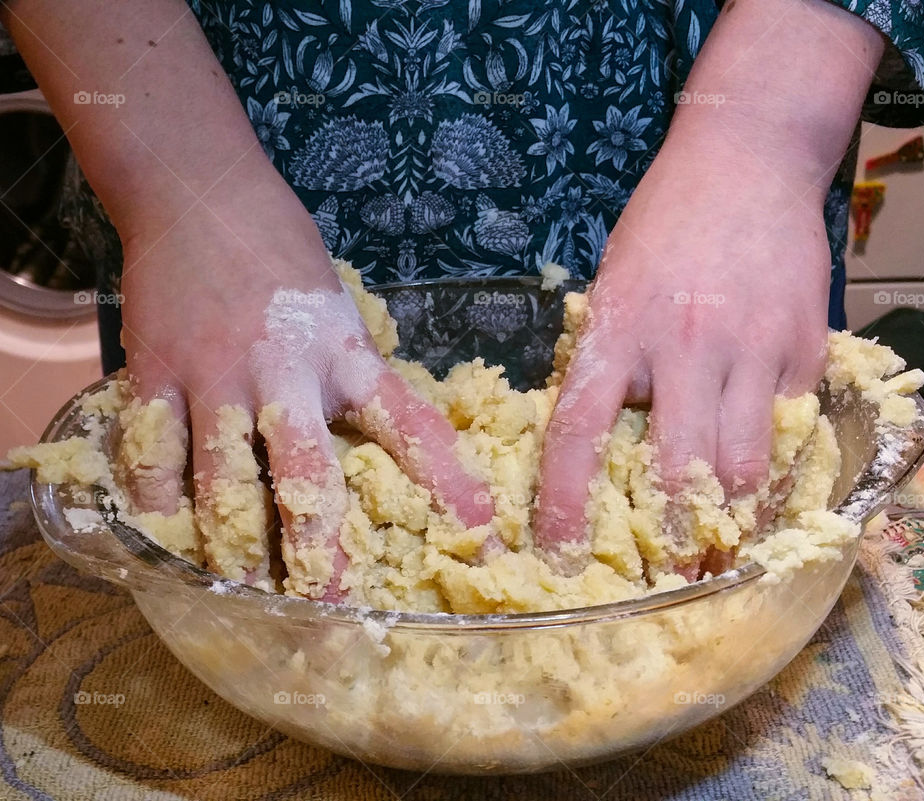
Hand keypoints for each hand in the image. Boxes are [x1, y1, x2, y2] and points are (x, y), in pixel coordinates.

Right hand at [119, 175, 492, 599]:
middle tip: (328, 602)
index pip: (410, 425)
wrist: (199, 194)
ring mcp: (214, 375)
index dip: (449, 482)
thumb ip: (354, 375)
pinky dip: (157, 501)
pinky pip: (153, 454)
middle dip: (317, 545)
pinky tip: (167, 536)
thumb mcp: (339, 312)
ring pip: (223, 479)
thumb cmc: (281, 252)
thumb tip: (381, 438)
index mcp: (344, 354)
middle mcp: (284, 371)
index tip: (482, 532)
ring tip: (244, 589)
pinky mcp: (154, 374)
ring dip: (235, 542)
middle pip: (306, 473)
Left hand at [533, 0, 882, 573]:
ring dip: (731, 514)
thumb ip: (606, 359)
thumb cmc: (663, 227)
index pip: (577, 434)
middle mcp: (681, 345)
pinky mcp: (804, 343)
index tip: (558, 554)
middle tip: (670, 571)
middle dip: (673, 535)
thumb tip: (596, 441)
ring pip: (743, 465)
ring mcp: (749, 345)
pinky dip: (775, 460)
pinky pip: (789, 426)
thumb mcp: (611, 286)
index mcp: (616, 329)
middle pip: (673, 470)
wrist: (745, 160)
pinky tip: (764, 471)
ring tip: (722, 539)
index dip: (564, 505)